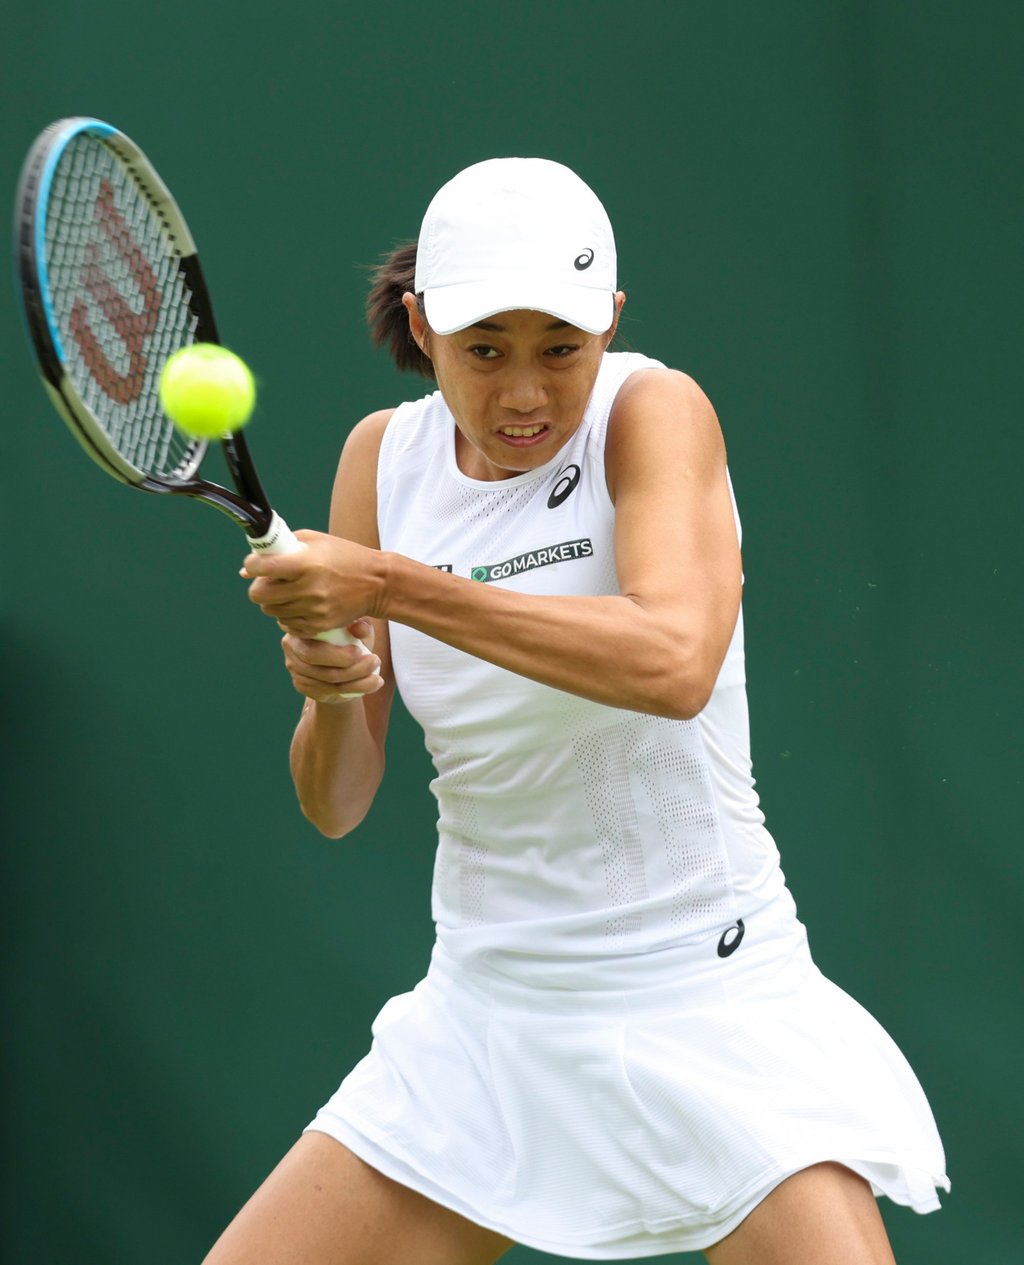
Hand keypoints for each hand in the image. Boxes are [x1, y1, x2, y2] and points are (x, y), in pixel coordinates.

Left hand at [242, 530, 382, 637]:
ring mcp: (314, 609)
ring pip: (271, 611)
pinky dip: (289, 616)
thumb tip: (246, 570)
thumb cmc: (344, 556)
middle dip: (259, 588)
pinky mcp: (320, 624)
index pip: (262, 567)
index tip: (256, 563)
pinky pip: (288, 626)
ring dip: (275, 602)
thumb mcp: (315, 541)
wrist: (377, 583)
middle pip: (259, 595)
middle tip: (270, 582)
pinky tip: (300, 605)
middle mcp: (308, 587)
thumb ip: (281, 548)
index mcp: (305, 562)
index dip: (253, 564)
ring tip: (290, 592)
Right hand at [281, 624, 382, 702]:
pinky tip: (372, 685)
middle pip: (316, 664)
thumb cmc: (349, 636)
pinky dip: (354, 690)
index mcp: (300, 626)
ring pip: (326, 681)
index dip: (334, 652)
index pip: (311, 643)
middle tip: (374, 662)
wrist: (343, 660)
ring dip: (357, 681)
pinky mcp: (302, 686)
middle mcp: (291, 647)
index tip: (359, 652)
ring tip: (378, 678)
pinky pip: (328, 692)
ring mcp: (295, 669)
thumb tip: (359, 629)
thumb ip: (360, 624)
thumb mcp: (358, 628)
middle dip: (347, 666)